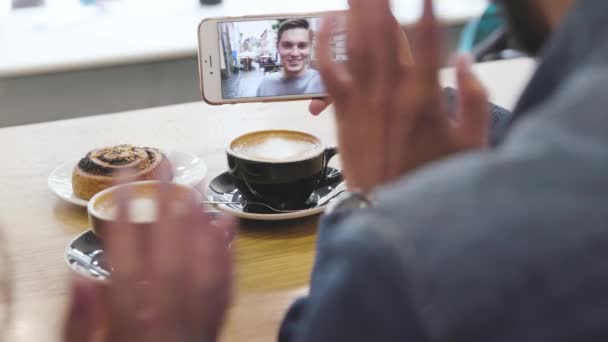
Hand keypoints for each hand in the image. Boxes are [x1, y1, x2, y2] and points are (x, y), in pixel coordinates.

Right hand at [64, 183, 233, 341]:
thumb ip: (79, 320)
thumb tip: (78, 276)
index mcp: (130, 324)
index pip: (125, 262)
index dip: (123, 216)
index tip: (122, 177)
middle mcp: (166, 318)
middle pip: (169, 255)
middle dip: (167, 207)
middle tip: (164, 167)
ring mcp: (196, 321)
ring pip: (202, 267)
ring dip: (199, 223)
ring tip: (195, 186)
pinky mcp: (215, 325)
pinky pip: (226, 287)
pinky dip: (226, 252)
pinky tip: (226, 225)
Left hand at [317, 0, 488, 191]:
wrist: (387, 212)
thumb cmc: (431, 182)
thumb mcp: (470, 148)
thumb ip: (474, 102)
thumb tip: (465, 61)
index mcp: (425, 98)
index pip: (429, 41)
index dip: (426, 10)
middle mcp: (390, 93)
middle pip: (387, 33)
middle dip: (382, 0)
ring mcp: (363, 101)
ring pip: (357, 44)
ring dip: (357, 10)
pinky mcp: (342, 113)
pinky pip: (328, 71)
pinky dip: (325, 44)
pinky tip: (327, 19)